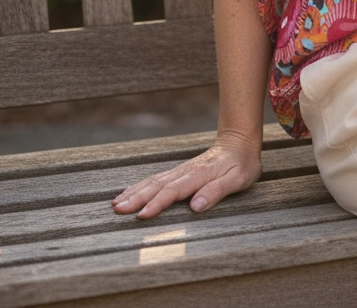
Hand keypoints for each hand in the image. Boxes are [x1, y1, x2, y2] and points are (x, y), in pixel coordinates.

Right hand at [112, 132, 261, 218]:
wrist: (239, 142)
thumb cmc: (242, 164)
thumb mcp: (238, 179)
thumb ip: (217, 190)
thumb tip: (195, 206)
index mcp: (199, 175)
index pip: (174, 191)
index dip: (157, 203)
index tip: (141, 214)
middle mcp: (185, 172)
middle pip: (157, 186)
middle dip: (136, 198)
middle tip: (117, 210)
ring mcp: (180, 171)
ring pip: (153, 182)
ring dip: (134, 192)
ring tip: (115, 204)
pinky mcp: (178, 173)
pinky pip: (155, 180)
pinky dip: (139, 186)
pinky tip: (127, 193)